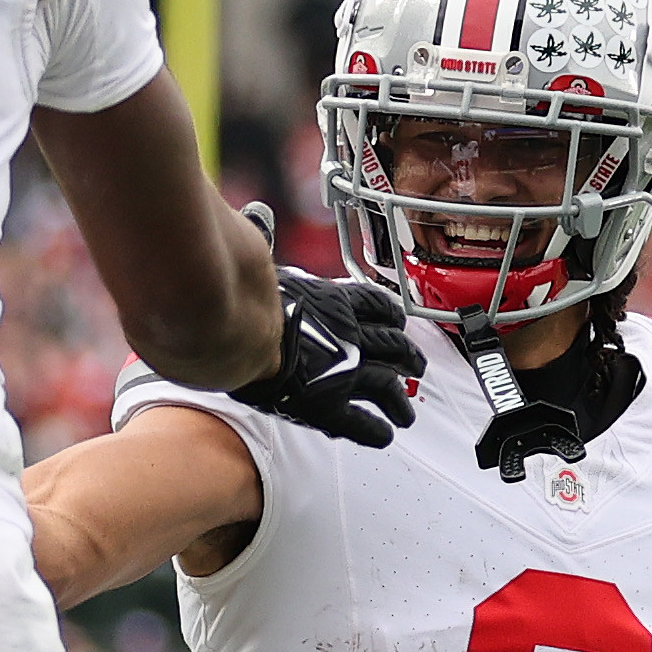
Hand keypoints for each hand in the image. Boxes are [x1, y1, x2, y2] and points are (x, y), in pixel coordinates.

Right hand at [224, 203, 416, 448]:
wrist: (237, 334)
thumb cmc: (243, 300)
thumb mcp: (261, 261)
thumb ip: (266, 244)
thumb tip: (258, 216)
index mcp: (335, 302)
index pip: (377, 306)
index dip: (392, 317)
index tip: (398, 323)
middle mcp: (350, 335)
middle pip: (391, 346)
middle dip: (407, 358)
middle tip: (414, 366)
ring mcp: (344, 370)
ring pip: (387, 386)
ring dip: (400, 401)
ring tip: (406, 413)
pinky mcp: (329, 404)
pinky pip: (362, 422)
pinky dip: (376, 429)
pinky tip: (383, 434)